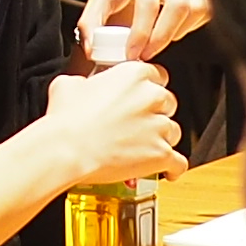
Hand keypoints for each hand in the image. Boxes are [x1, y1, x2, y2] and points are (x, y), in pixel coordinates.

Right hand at [31, 59, 181, 185]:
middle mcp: (151, 97)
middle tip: (137, 124)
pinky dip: (173, 168)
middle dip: (155, 114)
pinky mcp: (161, 154)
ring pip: (173, 133)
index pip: (157, 75)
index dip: (147, 89)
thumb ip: (84, 81)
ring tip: (142, 149)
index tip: (140, 98)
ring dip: (160, 140)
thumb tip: (81, 86)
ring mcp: (159, 127)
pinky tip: (166, 170)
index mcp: (133, 75)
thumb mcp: (68, 85)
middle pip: (168, 104)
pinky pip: (178, 162)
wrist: (67, 150)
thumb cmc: (67, 120)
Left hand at [82, 0, 210, 60]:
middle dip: (162, 36)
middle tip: (145, 54)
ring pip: (196, 8)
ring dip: (176, 32)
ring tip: (155, 40)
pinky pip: (204, 10)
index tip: (132, 52)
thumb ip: (90, 21)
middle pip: (179, 5)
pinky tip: (168, 30)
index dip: (142, 32)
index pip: (149, 0)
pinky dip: (188, 27)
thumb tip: (91, 48)